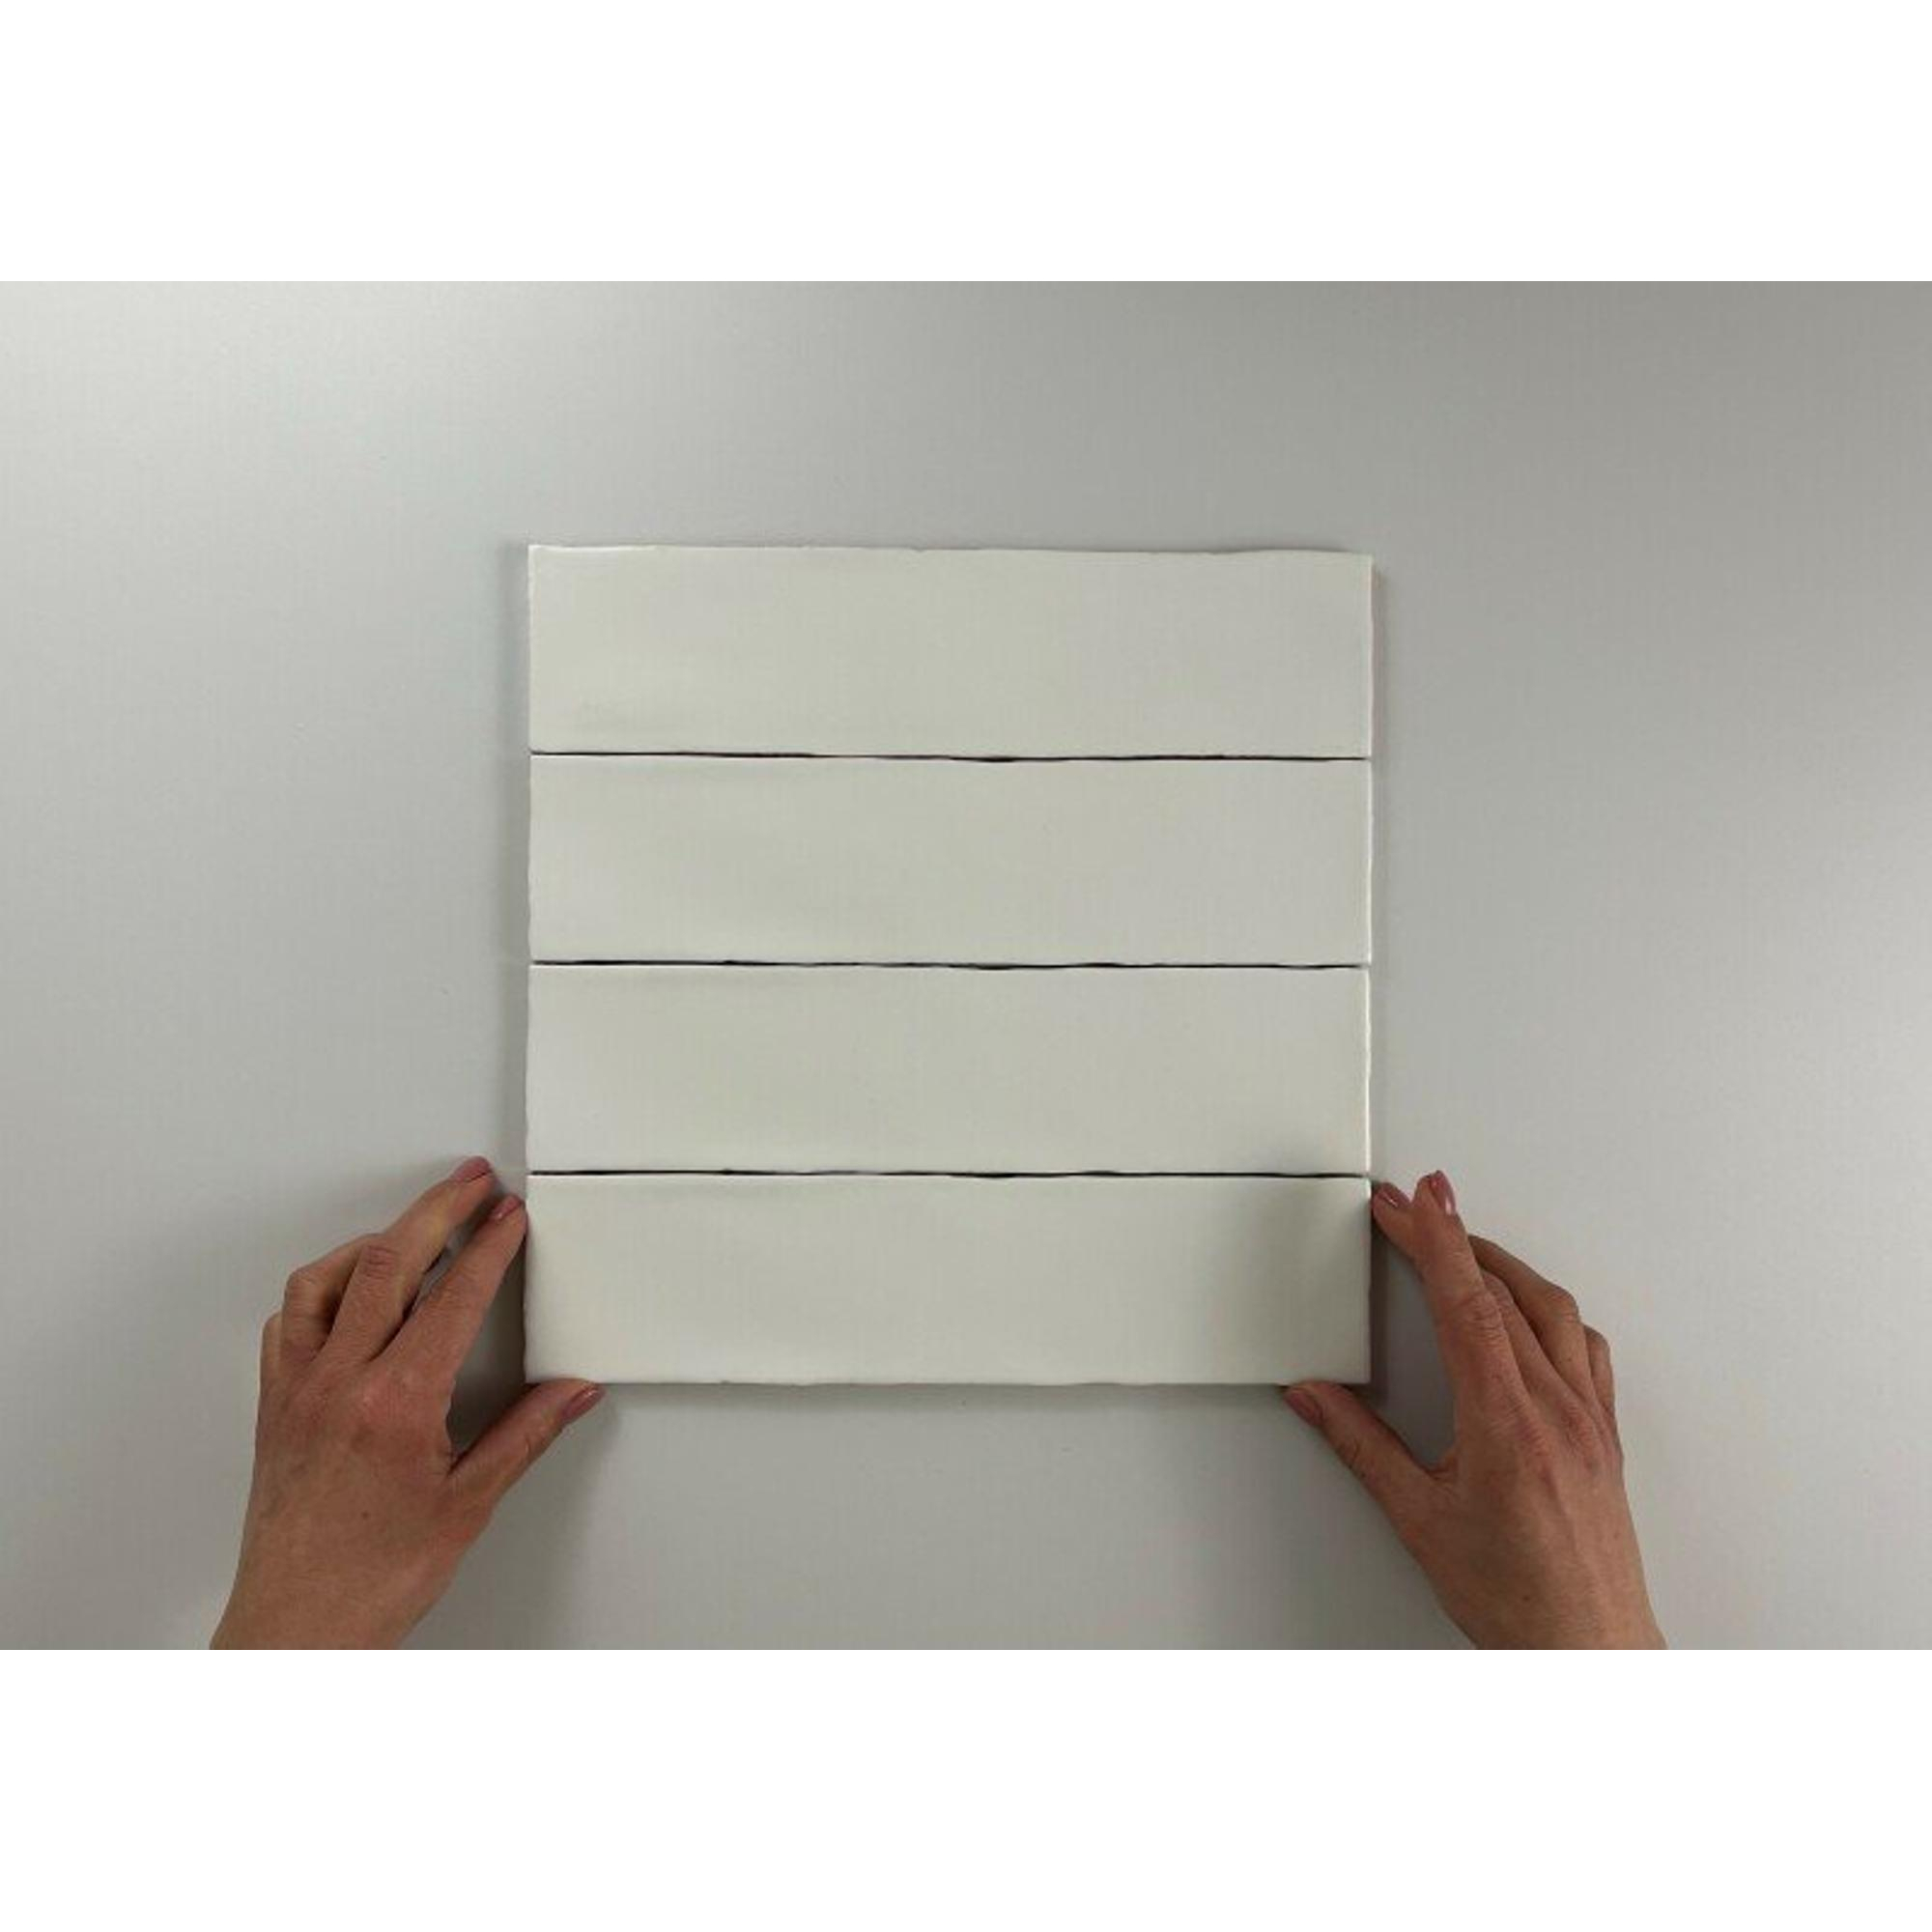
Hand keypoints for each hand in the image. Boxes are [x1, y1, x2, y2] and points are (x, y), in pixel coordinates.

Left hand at [213, 1159, 603, 1647]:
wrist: (298, 1627)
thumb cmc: (373, 1578)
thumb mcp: (470, 1504)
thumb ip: (524, 1435)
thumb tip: (568, 1391)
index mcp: (398, 1403)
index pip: (453, 1297)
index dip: (490, 1246)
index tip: (510, 1215)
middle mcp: (341, 1382)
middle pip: (390, 1262)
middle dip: (439, 1210)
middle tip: (473, 1183)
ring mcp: (300, 1387)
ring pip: (329, 1279)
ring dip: (377, 1240)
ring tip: (414, 1224)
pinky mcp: (275, 1403)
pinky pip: (289, 1319)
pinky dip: (322, 1287)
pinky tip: (345, 1287)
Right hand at [1285, 1171, 1662, 1648]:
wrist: (1588, 1652)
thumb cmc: (1518, 1603)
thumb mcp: (1418, 1521)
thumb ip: (1361, 1448)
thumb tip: (1317, 1398)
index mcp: (1507, 1424)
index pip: (1467, 1303)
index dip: (1435, 1238)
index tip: (1412, 1198)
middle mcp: (1557, 1411)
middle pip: (1502, 1291)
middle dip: (1450, 1237)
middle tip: (1410, 1208)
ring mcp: (1589, 1419)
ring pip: (1551, 1308)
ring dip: (1501, 1264)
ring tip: (1462, 1242)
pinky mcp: (1605, 1435)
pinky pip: (1583, 1346)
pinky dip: (1548, 1310)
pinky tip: (1531, 1312)